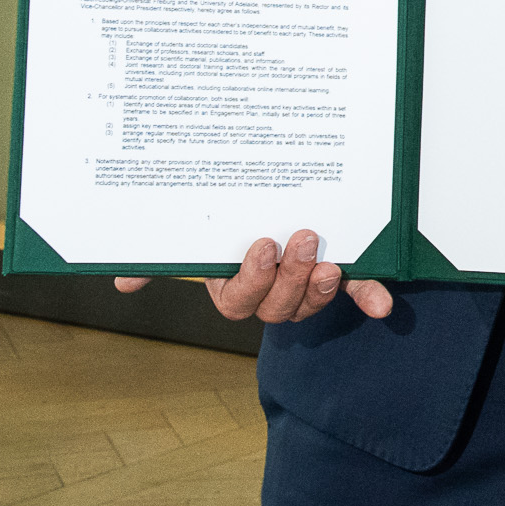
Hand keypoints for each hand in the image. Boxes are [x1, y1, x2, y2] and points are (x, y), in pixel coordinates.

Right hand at [113, 228, 393, 324]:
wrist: (275, 198)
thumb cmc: (229, 220)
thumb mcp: (197, 232)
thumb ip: (162, 255)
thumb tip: (122, 281)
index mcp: (234, 286)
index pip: (238, 302)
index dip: (252, 280)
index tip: (263, 245)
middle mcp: (269, 293)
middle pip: (276, 307)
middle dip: (289, 279)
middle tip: (302, 240)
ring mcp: (305, 287)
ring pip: (310, 304)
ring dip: (321, 289)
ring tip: (330, 260)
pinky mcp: (341, 277)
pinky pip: (357, 293)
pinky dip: (370, 298)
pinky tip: (383, 305)